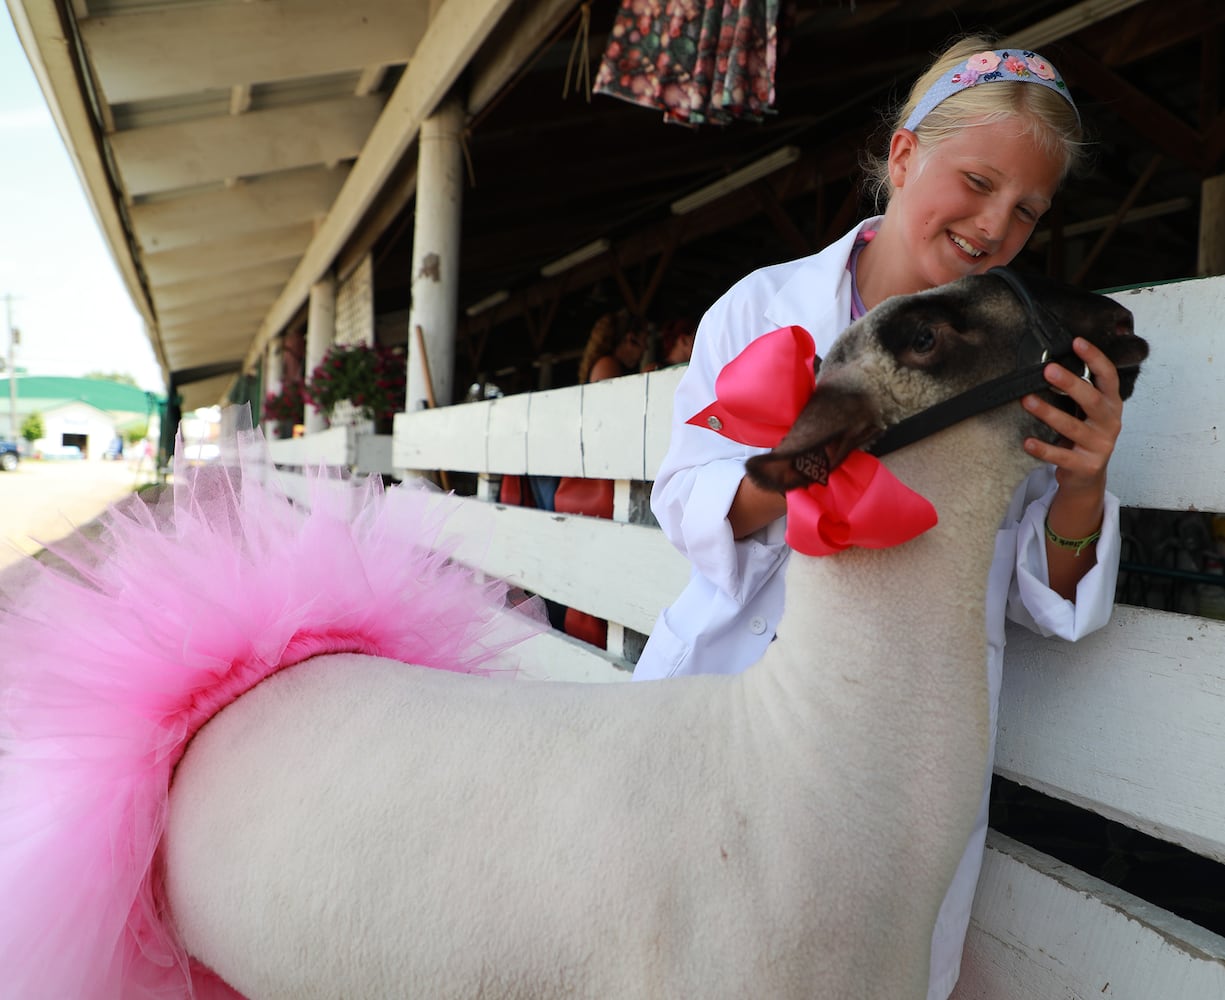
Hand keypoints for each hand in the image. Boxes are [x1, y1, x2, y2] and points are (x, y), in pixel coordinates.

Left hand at [1021, 337, 1124, 597]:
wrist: (1087, 476)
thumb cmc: (1084, 435)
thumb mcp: (1088, 413)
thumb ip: (1078, 393)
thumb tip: (1050, 365)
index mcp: (1111, 405)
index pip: (1108, 377)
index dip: (1095, 359)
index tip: (1076, 342)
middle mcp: (1109, 423)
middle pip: (1092, 400)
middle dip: (1071, 384)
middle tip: (1049, 370)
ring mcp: (1099, 446)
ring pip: (1072, 427)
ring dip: (1048, 413)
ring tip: (1026, 401)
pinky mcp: (1085, 465)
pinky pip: (1060, 456)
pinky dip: (1042, 449)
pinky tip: (1026, 442)